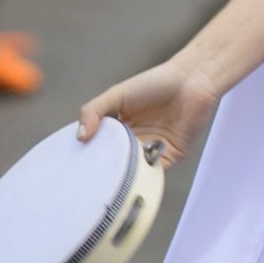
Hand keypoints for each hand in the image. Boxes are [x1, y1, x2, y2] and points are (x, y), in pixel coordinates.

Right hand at [76, 57, 219, 169]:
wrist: (192, 81)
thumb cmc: (156, 83)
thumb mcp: (116, 94)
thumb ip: (93, 110)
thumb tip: (80, 136)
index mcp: (117, 130)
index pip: (98, 150)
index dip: (86, 158)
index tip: (71, 169)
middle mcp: (132, 143)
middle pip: (113, 164)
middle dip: (102, 172)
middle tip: (85, 182)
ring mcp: (149, 152)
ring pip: (131, 172)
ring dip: (122, 177)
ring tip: (107, 181)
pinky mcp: (169, 157)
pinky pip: (153, 174)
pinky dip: (143, 178)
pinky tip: (132, 176)